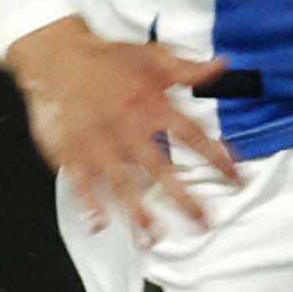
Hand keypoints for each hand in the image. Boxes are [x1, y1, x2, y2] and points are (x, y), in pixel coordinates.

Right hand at [2, 20, 236, 242]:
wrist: (56, 56)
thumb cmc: (106, 57)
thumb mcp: (151, 56)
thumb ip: (187, 69)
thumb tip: (221, 66)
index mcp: (152, 106)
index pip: (193, 137)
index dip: (218, 158)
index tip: (236, 179)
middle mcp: (129, 129)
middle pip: (161, 169)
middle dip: (183, 198)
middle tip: (203, 222)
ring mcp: (99, 144)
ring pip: (122, 183)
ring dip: (138, 211)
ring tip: (154, 235)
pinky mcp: (72, 151)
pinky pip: (81, 182)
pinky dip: (89, 203)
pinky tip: (99, 223)